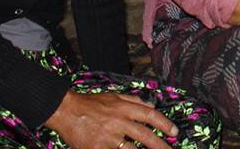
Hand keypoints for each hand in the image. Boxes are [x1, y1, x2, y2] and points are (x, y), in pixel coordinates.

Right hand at [45, 91, 176, 148]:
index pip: (150, 115)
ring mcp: (107, 137)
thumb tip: (150, 105)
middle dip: (161, 145)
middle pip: (145, 135)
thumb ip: (132, 100)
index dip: (164, 124)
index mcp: (123, 107)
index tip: (174, 132)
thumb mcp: (113, 95)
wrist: (65, 111)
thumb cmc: (90, 103)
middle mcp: (118, 122)